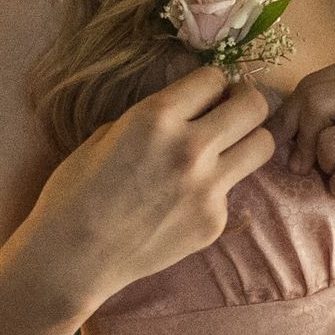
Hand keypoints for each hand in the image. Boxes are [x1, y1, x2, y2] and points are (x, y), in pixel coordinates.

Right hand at [25, 65, 277, 306]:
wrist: (72, 257)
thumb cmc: (75, 192)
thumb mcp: (107, 135)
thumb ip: (154, 119)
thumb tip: (187, 112)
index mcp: (157, 117)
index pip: (214, 77)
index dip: (210, 84)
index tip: (205, 96)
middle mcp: (191, 148)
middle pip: (254, 106)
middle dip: (244, 102)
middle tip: (232, 112)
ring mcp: (207, 189)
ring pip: (262, 146)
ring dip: (247, 141)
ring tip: (225, 150)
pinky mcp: (214, 223)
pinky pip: (231, 191)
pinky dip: (214, 191)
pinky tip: (181, 204)